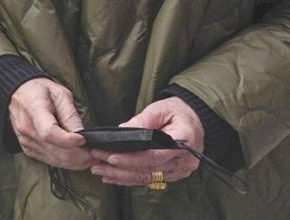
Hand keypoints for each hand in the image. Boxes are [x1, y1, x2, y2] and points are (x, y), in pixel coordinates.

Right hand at [8, 78, 92, 169]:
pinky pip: (50, 161)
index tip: (84, 140)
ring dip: (75, 162)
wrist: (20, 93)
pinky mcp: (28, 148)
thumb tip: (81, 133)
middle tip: (95, 153)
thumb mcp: (60, 93)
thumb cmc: (39, 90)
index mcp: (34, 110)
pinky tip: (75, 156)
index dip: (69, 141)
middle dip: (79, 155)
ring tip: (89, 156)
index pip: (49, 133)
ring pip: (55, 160)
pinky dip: (65, 162)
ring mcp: (26, 140)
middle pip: (55, 150)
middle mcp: (27, 128)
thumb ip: (70, 114)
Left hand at [88, 97, 203, 186]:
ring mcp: (180, 170)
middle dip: (119, 169)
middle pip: (148, 169)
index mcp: (184, 142)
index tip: (110, 156)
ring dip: (121, 176)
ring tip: (100, 171)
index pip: (154, 156)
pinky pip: (150, 179)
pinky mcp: (174, 174)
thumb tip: (121, 131)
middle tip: (96, 165)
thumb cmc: (176, 111)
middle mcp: (184, 161)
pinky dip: (131, 179)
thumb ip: (142, 121)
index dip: (130, 159)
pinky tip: (113, 178)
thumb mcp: (159, 109)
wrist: (193, 118)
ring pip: (147, 177)